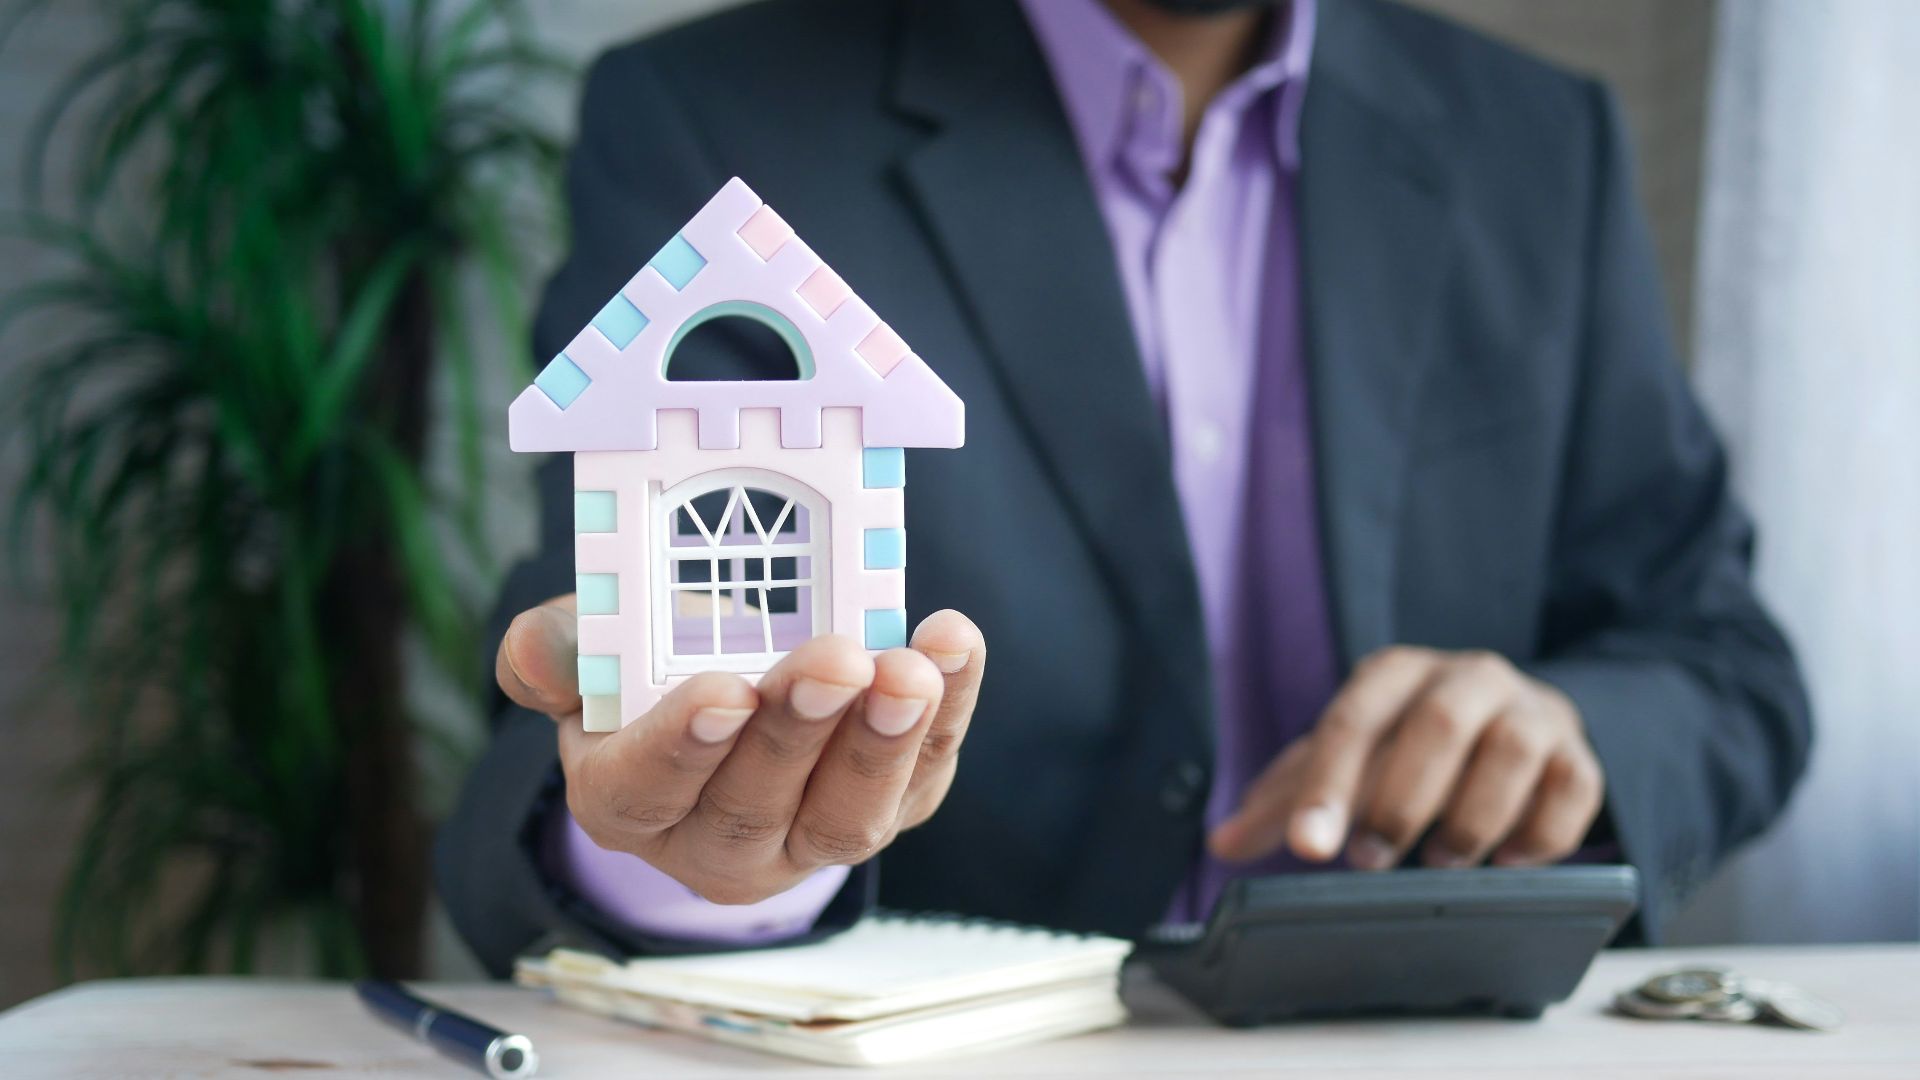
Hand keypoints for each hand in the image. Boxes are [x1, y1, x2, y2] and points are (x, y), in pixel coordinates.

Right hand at [498, 595, 984, 904]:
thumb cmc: (650, 669)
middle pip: (755, 806)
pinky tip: (953, 647)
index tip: (725, 691)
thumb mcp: (590, 653)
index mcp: (627, 801)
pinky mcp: (889, 808)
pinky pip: (923, 775)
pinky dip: (949, 712)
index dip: (685, 745)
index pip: (647, 789)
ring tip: (909, 670)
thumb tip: (538, 648)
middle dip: (800, 733)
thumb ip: (558, 650)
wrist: (729, 690)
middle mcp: (717, 842)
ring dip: (885, 741)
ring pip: (847, 815)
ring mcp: (809, 837)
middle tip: (836, 661)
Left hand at [1209, 646, 1603, 870]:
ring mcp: (1530, 712)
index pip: (1353, 722)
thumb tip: (1222, 842)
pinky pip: (1572, 788)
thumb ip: (1288, 799)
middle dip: (1401, 800)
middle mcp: (1467, 677)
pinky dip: (1540, 833)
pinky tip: (1508, 862)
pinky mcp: (1578, 753)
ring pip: (1510, 752)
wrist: (1516, 720)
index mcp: (1395, 674)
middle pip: (1437, 725)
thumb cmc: (1413, 744)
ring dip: (1472, 817)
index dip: (1327, 787)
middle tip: (1371, 860)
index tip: (1309, 848)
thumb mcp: (1349, 759)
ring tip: (1443, 862)